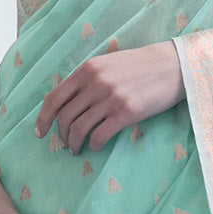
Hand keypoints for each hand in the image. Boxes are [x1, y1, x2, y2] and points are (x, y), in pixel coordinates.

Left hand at [35, 41, 184, 154]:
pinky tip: (97, 146)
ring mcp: (111, 98)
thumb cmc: (140, 66)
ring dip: (74, 143)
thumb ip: (88, 78)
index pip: (54, 98)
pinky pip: (100, 135)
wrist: (173, 66)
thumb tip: (67, 101)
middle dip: (60, 135)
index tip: (40, 132)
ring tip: (76, 149)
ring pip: (79, 128)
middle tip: (65, 144)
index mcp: (88, 69)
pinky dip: (94, 145)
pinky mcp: (126, 112)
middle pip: (64, 116)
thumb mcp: (108, 64)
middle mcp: (96, 83)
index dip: (43, 118)